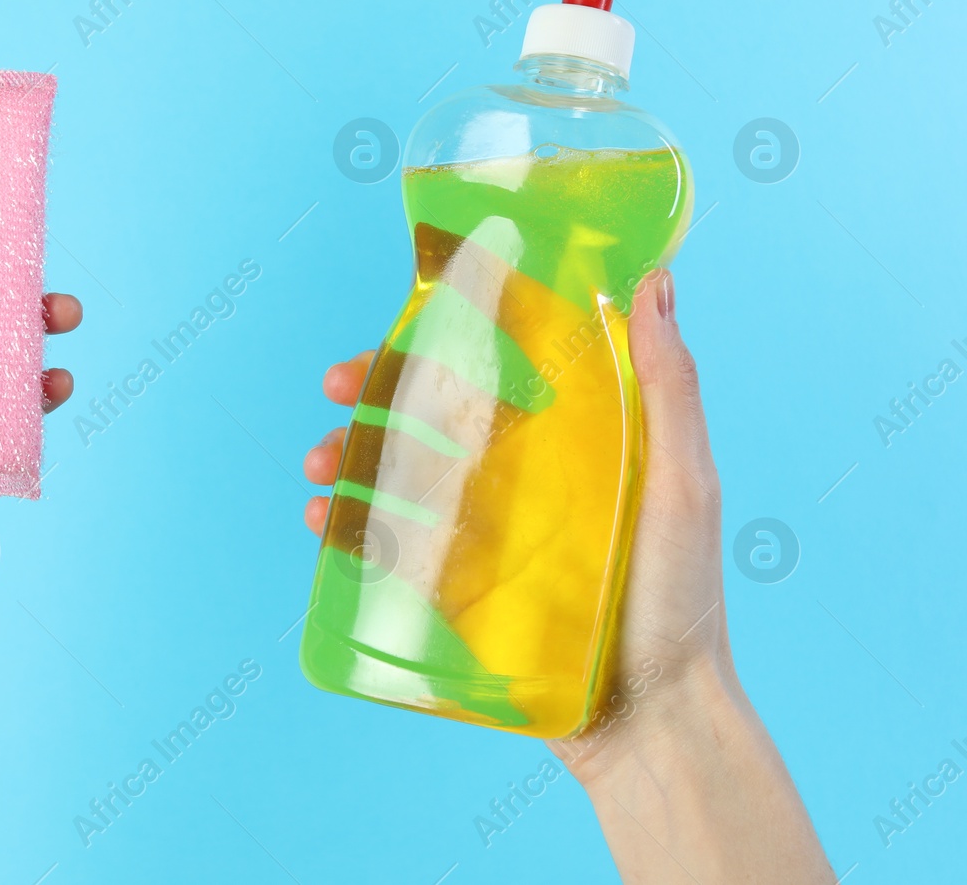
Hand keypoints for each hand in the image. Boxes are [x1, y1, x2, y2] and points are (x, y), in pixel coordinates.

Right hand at [301, 270, 830, 880]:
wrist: (651, 723)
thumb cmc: (682, 601)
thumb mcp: (684, 483)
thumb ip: (668, 387)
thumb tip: (653, 281)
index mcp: (574, 439)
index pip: (504, 364)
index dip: (450, 331)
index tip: (408, 309)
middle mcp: (524, 478)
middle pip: (435, 414)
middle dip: (376, 392)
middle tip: (336, 387)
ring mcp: (486, 535)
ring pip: (401, 475)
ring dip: (349, 456)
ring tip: (320, 466)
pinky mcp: (459, 591)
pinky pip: (392, 548)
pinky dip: (351, 528)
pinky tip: (326, 522)